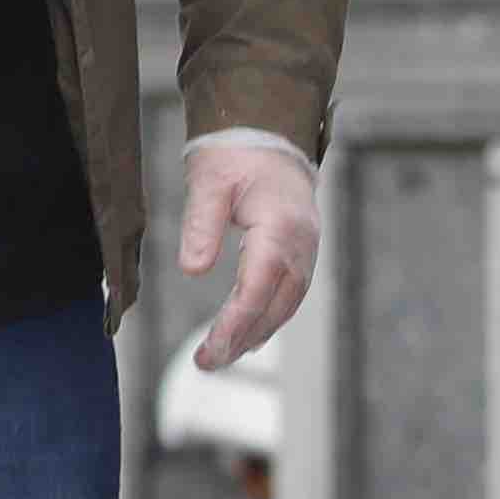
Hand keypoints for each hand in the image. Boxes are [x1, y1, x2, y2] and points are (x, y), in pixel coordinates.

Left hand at [179, 139, 322, 368]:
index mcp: (279, 228)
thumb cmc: (237, 154)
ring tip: (222, 356)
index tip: (209, 351)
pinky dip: (269, 318)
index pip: (257, 290)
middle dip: (241, 339)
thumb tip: (193, 270)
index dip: (233, 325)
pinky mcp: (301, 251)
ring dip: (255, 333)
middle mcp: (301, 244)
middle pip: (275, 306)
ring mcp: (306, 249)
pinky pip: (290, 294)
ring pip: (286, 305)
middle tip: (207, 362)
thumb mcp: (208, 181)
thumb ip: (200, 224)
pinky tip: (249, 334)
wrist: (268, 136)